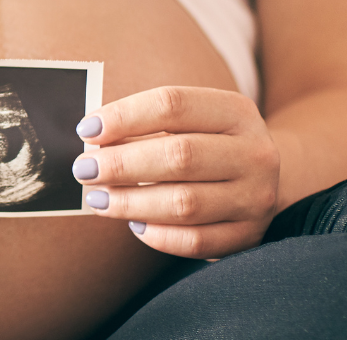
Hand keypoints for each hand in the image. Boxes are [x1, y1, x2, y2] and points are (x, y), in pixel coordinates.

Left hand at [74, 86, 280, 258]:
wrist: (262, 178)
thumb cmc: (207, 144)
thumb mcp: (191, 122)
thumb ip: (147, 126)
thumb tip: (93, 141)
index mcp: (237, 112)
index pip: (173, 105)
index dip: (125, 116)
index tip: (86, 130)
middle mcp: (254, 153)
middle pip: (179, 156)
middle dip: (122, 163)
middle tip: (84, 169)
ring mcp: (256, 197)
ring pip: (184, 204)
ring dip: (130, 202)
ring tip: (98, 198)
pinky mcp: (249, 235)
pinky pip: (194, 241)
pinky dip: (157, 235)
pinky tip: (134, 224)